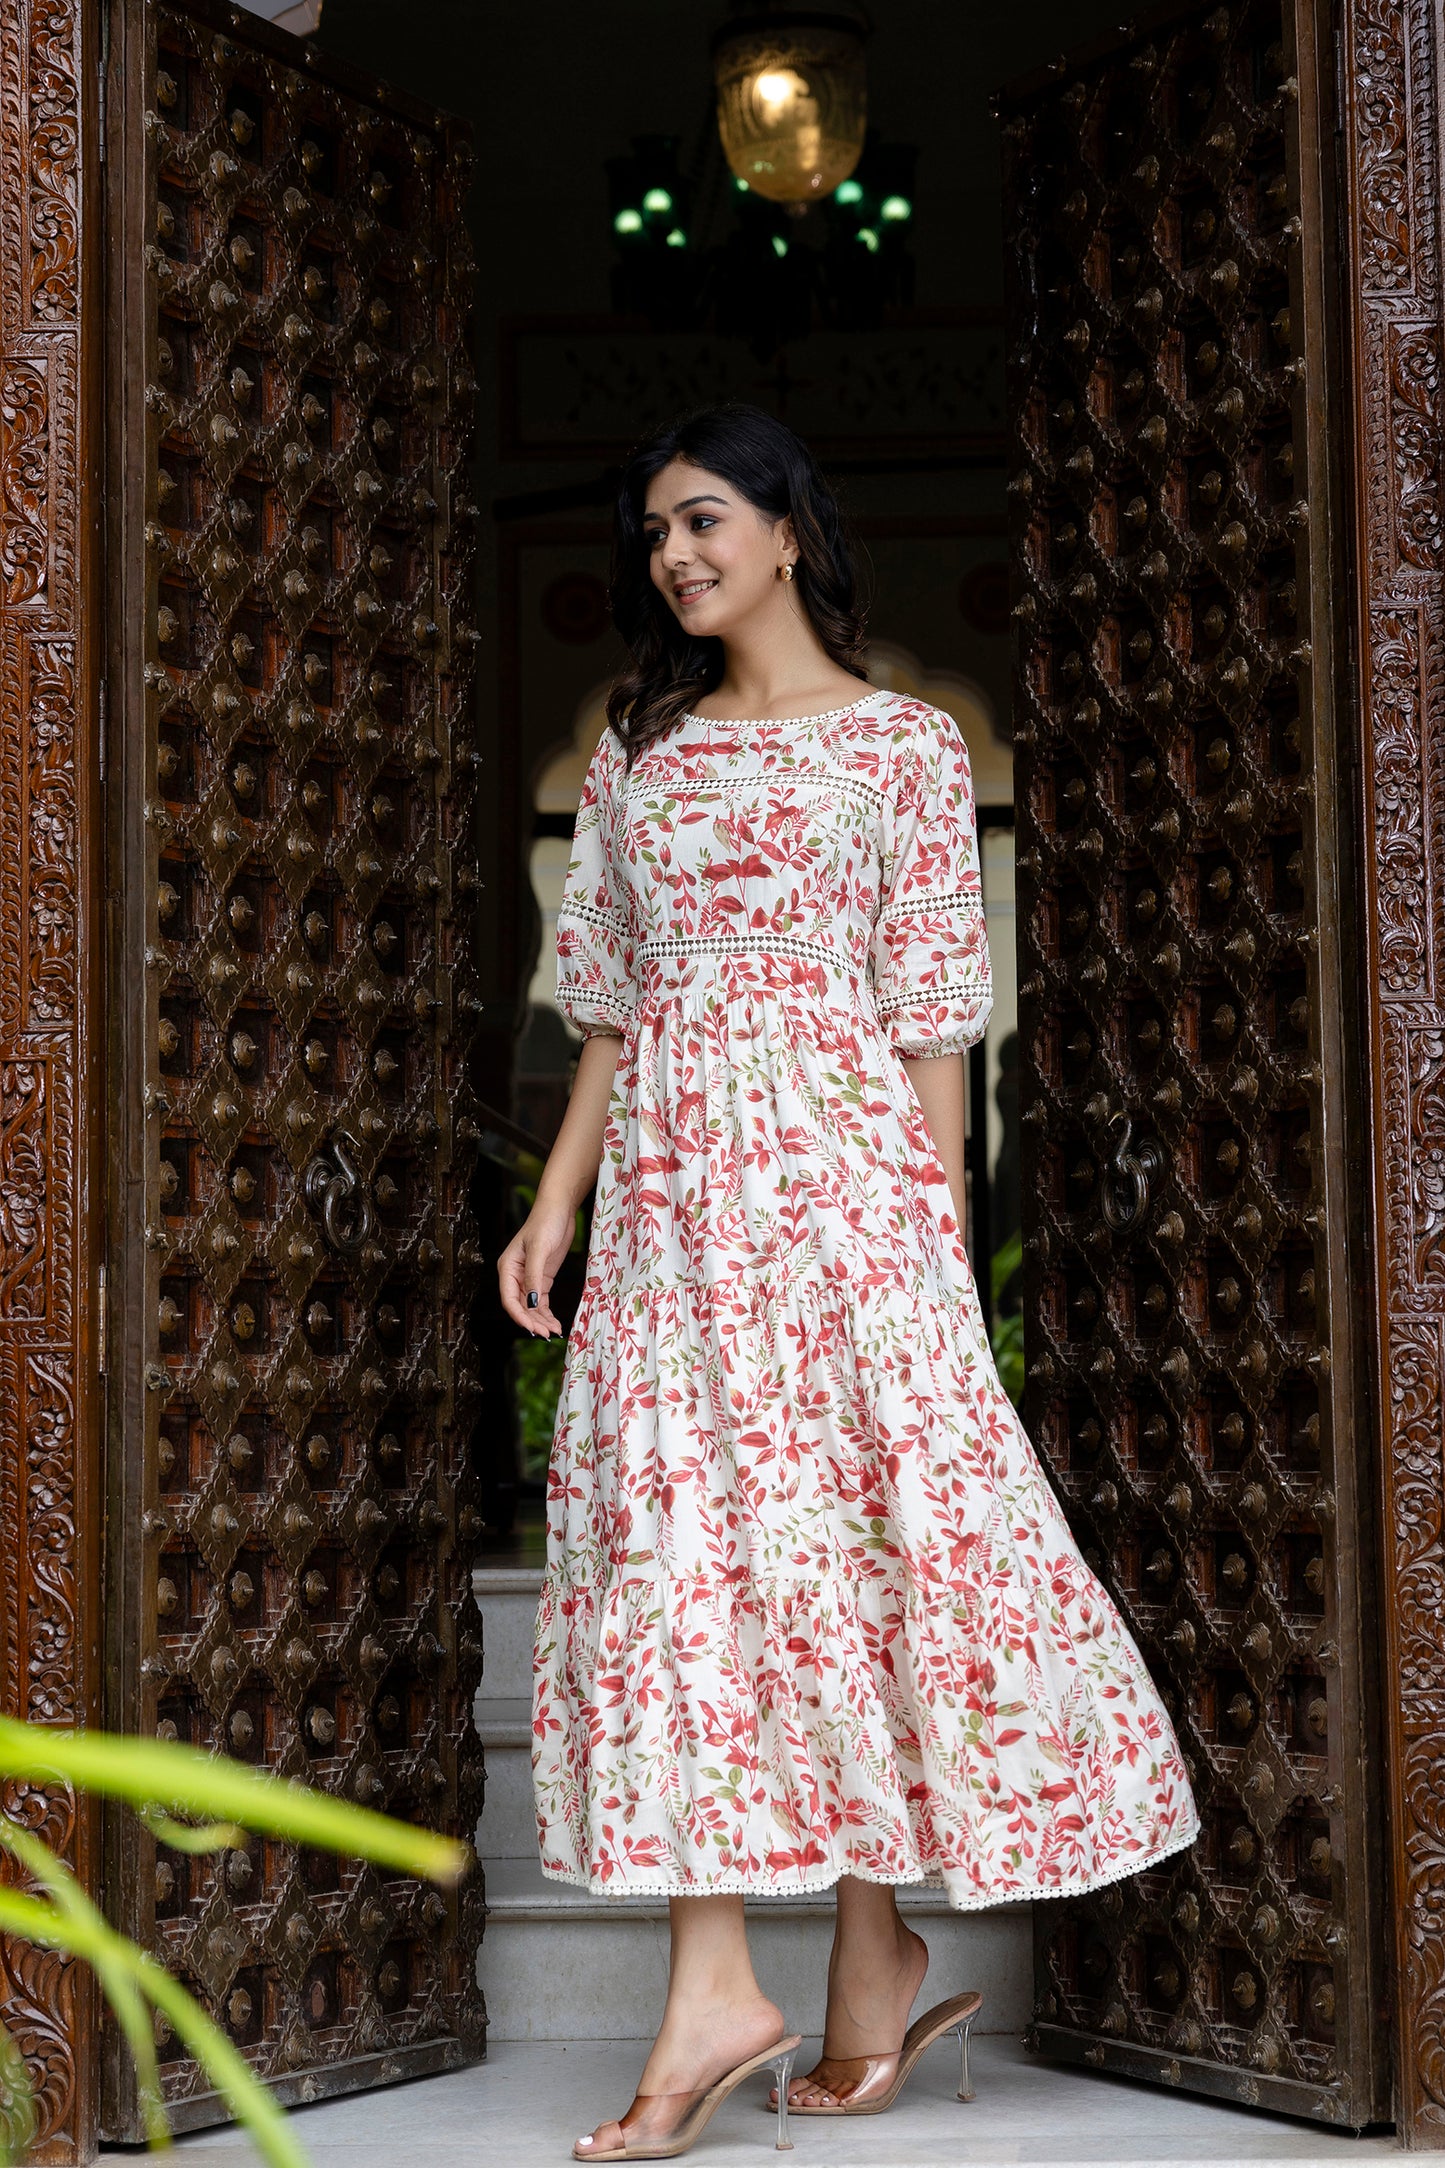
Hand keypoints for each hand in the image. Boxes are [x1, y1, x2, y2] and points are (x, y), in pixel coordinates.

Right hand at [497, 1200, 575, 1337]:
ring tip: (554, 1331)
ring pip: (531, 1307)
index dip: (519, 1316)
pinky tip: (555, 1323)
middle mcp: (515, 1275)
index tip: (533, 1329)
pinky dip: (547, 1313)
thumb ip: (534, 1277)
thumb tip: (532, 1304)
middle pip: (520, 1306)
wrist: (560, 1209)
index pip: (509, 1299)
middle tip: (547, 1334)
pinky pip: (542, 1301)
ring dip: (540, 1320)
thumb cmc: (546, 1223)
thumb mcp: (539, 1249)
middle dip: (532, 1321)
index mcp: (507, 1268)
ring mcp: (529, 1277)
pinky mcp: (542, 1277)